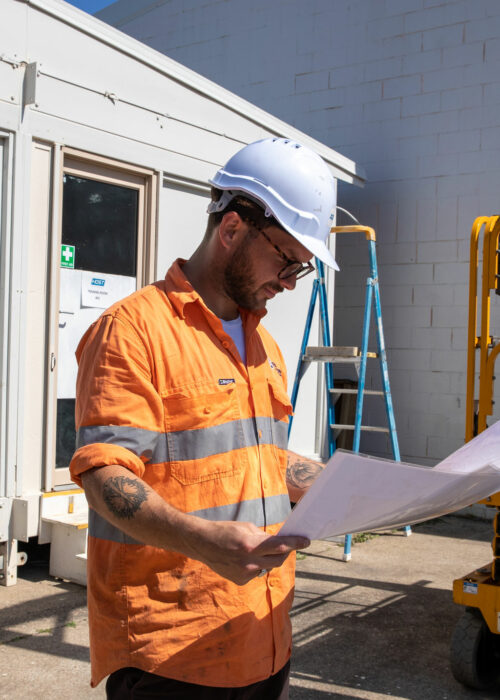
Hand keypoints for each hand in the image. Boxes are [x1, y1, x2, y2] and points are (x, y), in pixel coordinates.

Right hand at [191, 520, 309, 585]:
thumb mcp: (246, 528)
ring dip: (268, 559)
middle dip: (285, 553)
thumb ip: (263, 537)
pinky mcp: (240, 581)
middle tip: (287, 546)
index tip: (306, 541)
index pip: (279, 546)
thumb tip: (279, 542)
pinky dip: (256, 566)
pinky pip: (256, 573)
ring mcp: (245, 574)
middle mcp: (249, 562)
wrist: (203, 544)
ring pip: (267, 567)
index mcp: (251, 545)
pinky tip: (243, 560)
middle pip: (278, 560)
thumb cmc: (225, 531)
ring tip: (255, 550)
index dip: (295, 543)